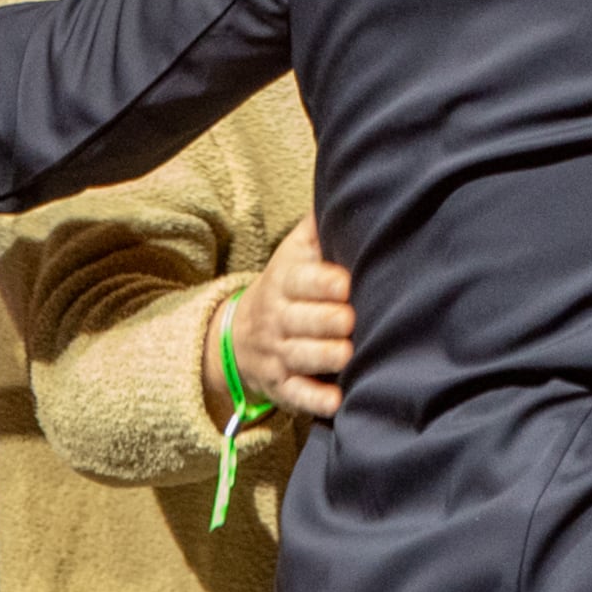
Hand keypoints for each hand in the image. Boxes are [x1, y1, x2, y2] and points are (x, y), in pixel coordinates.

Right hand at [216, 213, 354, 419]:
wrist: (239, 334)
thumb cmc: (286, 286)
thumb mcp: (293, 252)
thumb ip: (317, 228)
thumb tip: (346, 190)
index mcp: (285, 281)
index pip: (302, 281)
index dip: (324, 283)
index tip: (346, 283)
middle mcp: (279, 318)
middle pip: (303, 320)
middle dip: (329, 321)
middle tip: (351, 320)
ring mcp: (278, 354)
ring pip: (301, 357)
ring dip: (326, 357)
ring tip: (348, 353)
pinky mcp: (281, 387)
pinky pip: (296, 396)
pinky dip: (316, 400)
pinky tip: (336, 401)